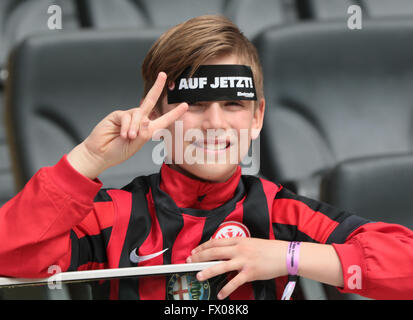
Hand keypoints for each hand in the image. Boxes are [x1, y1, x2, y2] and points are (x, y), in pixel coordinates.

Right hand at [67, 72, 187, 178]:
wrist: (100, 154)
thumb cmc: (118, 151)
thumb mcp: (136, 144)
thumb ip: (143, 132)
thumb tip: (145, 119)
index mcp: (147, 130)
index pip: (162, 119)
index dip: (174, 113)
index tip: (185, 105)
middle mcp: (139, 121)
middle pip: (150, 101)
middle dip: (157, 87)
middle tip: (163, 75)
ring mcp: (128, 117)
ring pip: (138, 113)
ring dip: (134, 127)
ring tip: (129, 137)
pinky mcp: (117, 115)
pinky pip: (126, 116)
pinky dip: (126, 126)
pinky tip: (122, 135)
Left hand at [187, 238, 288, 298]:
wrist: (285, 254)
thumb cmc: (269, 249)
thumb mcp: (250, 242)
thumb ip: (237, 246)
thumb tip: (223, 251)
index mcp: (239, 240)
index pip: (216, 242)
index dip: (203, 246)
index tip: (195, 251)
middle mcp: (239, 249)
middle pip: (214, 252)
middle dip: (200, 257)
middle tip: (190, 261)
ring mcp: (244, 261)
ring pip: (221, 266)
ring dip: (207, 271)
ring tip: (199, 276)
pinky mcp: (250, 273)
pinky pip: (235, 282)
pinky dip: (226, 289)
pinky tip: (221, 294)